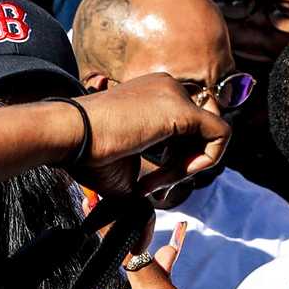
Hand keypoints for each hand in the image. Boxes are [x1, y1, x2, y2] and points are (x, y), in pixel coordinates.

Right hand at [74, 76, 230, 186]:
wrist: (69, 136)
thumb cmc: (86, 153)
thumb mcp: (127, 164)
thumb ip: (151, 173)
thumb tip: (159, 201)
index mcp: (152, 94)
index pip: (186, 128)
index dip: (175, 160)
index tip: (149, 183)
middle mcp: (167, 87)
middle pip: (201, 131)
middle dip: (184, 165)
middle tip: (153, 187)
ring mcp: (175, 93)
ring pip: (211, 134)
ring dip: (187, 168)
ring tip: (154, 184)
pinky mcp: (182, 109)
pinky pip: (219, 135)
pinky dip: (202, 162)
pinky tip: (171, 176)